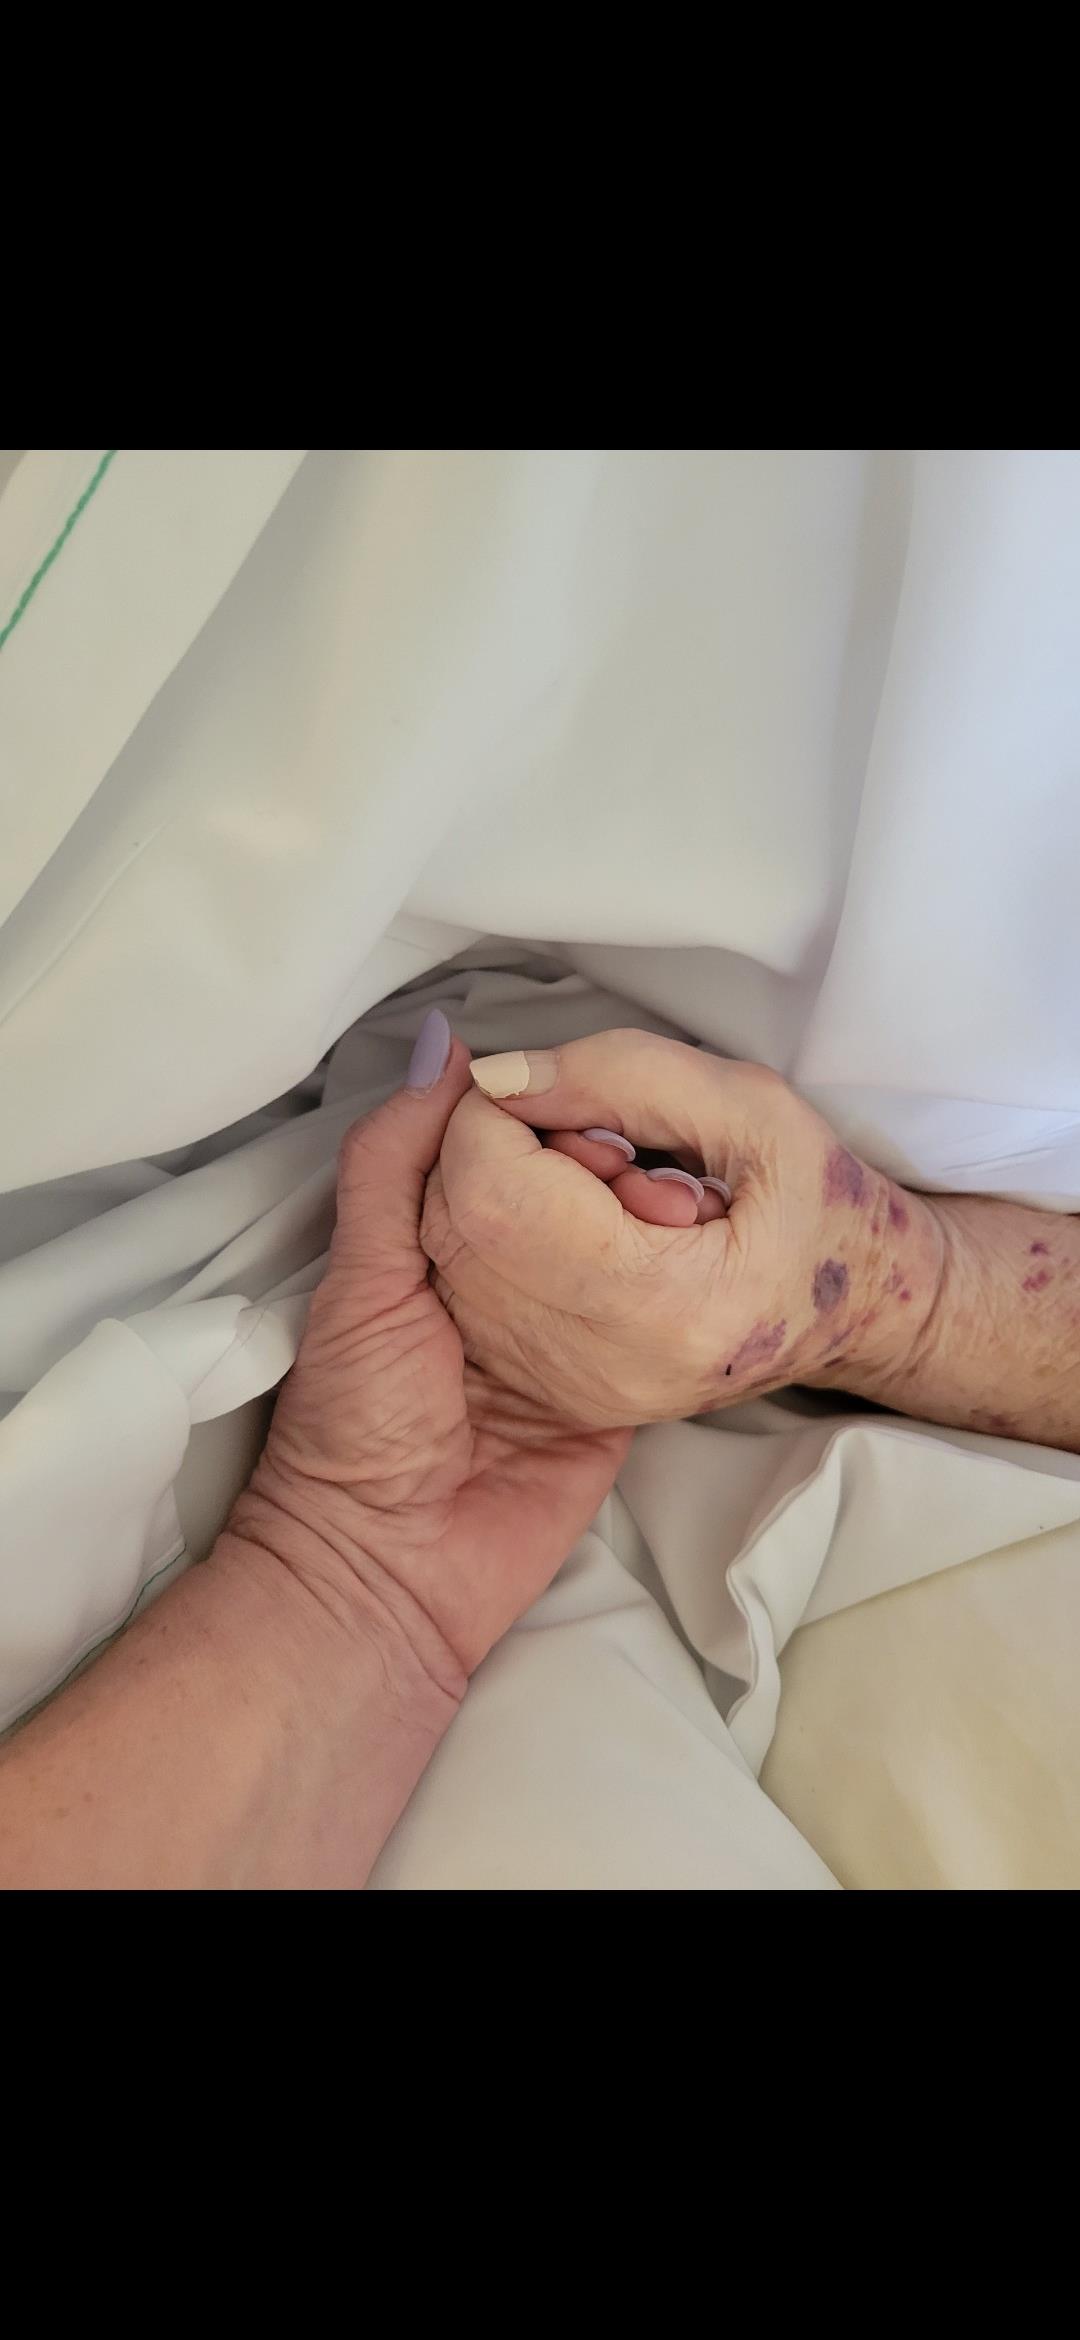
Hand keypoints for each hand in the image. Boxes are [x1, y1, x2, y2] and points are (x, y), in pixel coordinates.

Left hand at [231, 1014, 629, 1678]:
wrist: (394, 1571)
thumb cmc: (356, 1421)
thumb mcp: (364, 1276)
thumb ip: (394, 1162)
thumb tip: (441, 1046)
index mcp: (436, 1245)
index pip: (502, 1152)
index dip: (539, 1118)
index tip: (575, 1096)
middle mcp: (503, 1282)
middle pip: (572, 1191)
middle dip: (609, 1160)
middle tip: (637, 1158)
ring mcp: (566, 1335)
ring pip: (623, 1244)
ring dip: (655, 1211)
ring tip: (682, 1192)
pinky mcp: (617, 1389)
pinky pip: (655, 1318)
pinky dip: (682, 1279)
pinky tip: (708, 1235)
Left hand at [421, 1029, 944, 1429]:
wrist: (862, 1318)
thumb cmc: (825, 1209)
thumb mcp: (754, 1106)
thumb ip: (618, 1071)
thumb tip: (495, 1075)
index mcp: (665, 1302)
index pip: (493, 1181)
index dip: (501, 1109)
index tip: (567, 1096)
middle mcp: (603, 1363)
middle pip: (460, 1215)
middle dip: (503, 1150)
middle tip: (603, 1155)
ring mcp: (573, 1389)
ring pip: (453, 1253)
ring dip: (504, 1195)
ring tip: (605, 1202)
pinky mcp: (557, 1394)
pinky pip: (472, 1292)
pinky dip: (504, 1242)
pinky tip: (587, 1241)